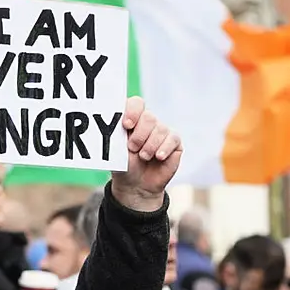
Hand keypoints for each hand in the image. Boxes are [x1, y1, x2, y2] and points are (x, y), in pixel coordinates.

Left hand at [111, 97, 181, 211]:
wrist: (136, 186)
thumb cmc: (123, 166)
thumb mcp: (115, 150)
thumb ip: (116, 135)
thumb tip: (115, 122)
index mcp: (132, 119)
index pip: (136, 103)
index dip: (133, 112)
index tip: (127, 126)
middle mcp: (147, 123)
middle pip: (148, 117)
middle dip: (139, 135)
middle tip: (133, 148)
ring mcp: (161, 132)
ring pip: (160, 129)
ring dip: (150, 145)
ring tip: (143, 157)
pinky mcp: (174, 143)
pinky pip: (172, 139)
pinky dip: (164, 148)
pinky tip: (158, 157)